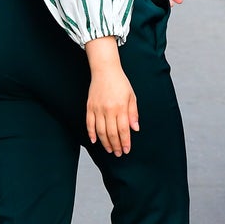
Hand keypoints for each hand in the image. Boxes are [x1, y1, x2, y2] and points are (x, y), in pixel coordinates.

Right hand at [85, 37, 138, 156]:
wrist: (105, 70)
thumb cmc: (120, 83)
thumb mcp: (131, 96)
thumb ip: (133, 113)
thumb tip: (135, 129)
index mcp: (120, 107)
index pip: (123, 129)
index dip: (125, 141)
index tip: (126, 150)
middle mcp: (108, 109)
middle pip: (111, 133)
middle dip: (116, 145)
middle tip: (118, 153)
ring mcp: (97, 108)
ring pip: (100, 130)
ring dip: (105, 142)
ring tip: (109, 149)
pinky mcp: (89, 107)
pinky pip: (89, 123)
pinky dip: (91, 133)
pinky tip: (94, 141)